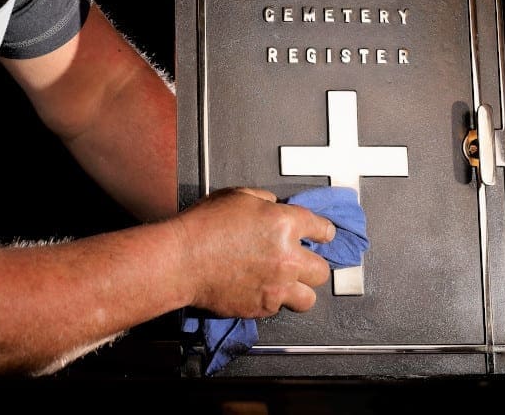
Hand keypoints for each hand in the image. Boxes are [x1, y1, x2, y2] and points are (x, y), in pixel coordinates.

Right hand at [173, 186, 335, 317]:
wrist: (181, 260)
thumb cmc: (202, 227)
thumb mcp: (236, 196)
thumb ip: (263, 200)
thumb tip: (273, 206)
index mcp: (284, 224)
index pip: (322, 229)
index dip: (323, 232)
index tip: (323, 235)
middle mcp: (288, 257)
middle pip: (322, 269)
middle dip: (312, 264)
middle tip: (299, 261)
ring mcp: (277, 286)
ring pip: (309, 298)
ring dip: (300, 290)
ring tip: (287, 284)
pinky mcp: (262, 307)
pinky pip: (279, 308)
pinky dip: (272, 301)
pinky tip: (260, 290)